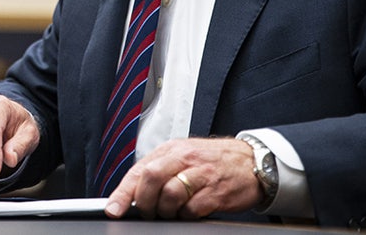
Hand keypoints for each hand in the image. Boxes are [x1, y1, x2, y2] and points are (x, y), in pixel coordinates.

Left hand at [105, 137, 262, 219]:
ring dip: (166, 211)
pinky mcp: (216, 192)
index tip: (113, 208)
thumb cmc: (213, 160)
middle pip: (152, 178)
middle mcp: (184, 159)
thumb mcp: (183, 156)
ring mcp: (201, 175)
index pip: (140, 170)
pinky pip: (191, 210)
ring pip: (170, 195)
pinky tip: (190, 211)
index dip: (123, 192)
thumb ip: (159, 170)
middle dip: (144, 202)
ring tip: (172, 211)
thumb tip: (132, 192)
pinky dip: (186, 215)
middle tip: (148, 212)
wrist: (252, 161)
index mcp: (171, 150)